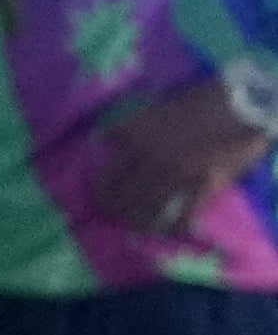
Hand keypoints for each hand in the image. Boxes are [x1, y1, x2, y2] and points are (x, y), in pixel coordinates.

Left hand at [93, 79, 276, 239]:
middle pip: (124, 197)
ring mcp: (176, 174)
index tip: (99, 202)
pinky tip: (171, 232)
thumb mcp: (149, 110)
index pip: (108, 176)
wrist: (235, 104)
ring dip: (141, 222)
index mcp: (133, 138)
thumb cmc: (194, 102)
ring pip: (149, 209)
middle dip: (118, 212)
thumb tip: (106, 143)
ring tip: (138, 228)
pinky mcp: (203, 184)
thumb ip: (127, 130)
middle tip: (116, 219)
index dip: (101, 194)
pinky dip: (176, 227)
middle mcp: (149, 159)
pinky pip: (185, 214)